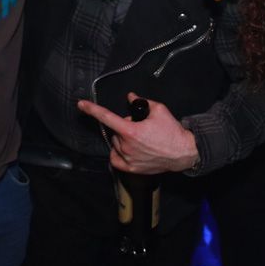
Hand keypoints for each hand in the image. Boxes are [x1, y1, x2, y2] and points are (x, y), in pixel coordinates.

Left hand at [77, 93, 198, 173]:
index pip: (107, 117)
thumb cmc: (172, 131)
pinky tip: (126, 149)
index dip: (92, 109)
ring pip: (116, 144)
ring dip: (123, 139)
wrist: (184, 152)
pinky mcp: (132, 168)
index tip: (81, 104)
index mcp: (131, 131)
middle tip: (140, 127)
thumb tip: (130, 96)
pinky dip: (117, 153)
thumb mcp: (159, 110)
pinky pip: (115, 160)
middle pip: (116, 131)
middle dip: (124, 127)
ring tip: (141, 139)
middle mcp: (127, 146)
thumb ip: (141, 102)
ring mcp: (129, 159)